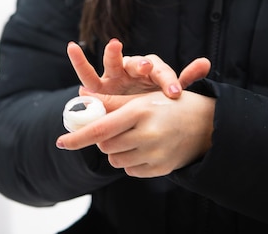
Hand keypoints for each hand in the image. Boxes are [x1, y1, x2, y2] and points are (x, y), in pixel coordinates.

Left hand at [56, 89, 215, 176]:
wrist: (206, 125)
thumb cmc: (170, 105)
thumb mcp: (143, 99)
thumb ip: (113, 102)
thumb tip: (84, 97)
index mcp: (140, 111)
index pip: (102, 128)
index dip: (79, 136)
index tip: (61, 141)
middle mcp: (147, 134)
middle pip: (106, 144)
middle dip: (105, 137)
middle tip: (117, 127)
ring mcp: (154, 154)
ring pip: (115, 159)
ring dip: (117, 149)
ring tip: (135, 135)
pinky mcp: (158, 169)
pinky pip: (130, 169)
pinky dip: (131, 159)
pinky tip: (146, 147)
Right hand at [68, 39, 210, 98]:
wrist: (130, 118)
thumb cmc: (151, 101)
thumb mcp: (167, 94)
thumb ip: (184, 80)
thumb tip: (206, 62)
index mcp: (152, 71)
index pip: (161, 72)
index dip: (168, 80)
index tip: (175, 92)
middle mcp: (133, 69)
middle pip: (138, 62)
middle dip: (143, 64)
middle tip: (147, 67)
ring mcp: (114, 76)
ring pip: (113, 62)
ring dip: (113, 54)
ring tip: (115, 45)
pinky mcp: (98, 87)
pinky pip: (86, 74)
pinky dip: (79, 60)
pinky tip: (72, 48)